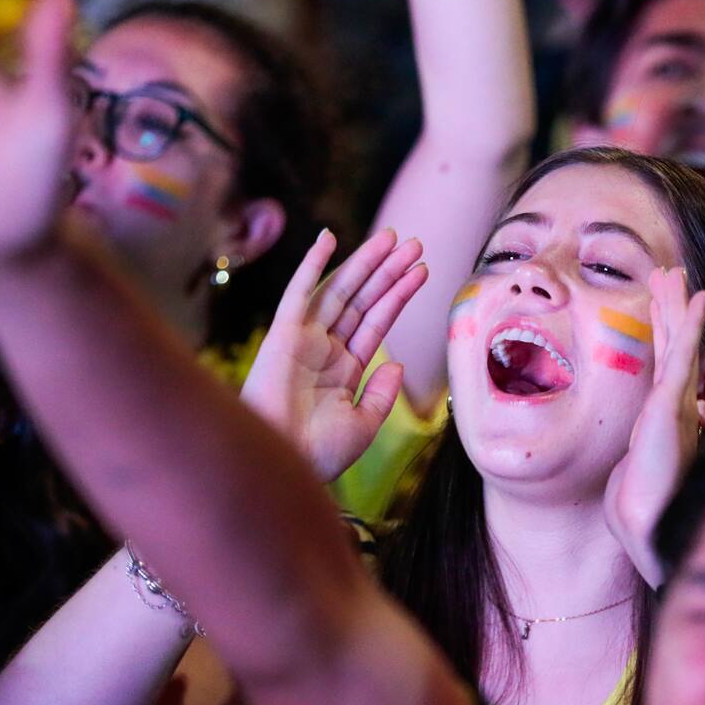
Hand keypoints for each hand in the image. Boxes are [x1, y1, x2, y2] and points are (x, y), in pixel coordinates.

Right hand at [240, 228, 428, 482]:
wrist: (284, 466)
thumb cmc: (319, 455)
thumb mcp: (363, 426)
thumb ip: (382, 395)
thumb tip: (397, 363)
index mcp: (344, 370)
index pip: (376, 322)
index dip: (398, 295)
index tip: (422, 270)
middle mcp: (324, 349)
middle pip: (362, 300)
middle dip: (388, 271)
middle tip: (414, 242)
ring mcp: (303, 340)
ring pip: (339, 291)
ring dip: (364, 263)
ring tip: (393, 238)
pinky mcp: (282, 335)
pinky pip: (298, 293)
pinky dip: (312, 265)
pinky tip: (328, 239)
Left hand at [604, 267, 704, 587]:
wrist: (646, 524)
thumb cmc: (636, 510)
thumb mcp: (626, 477)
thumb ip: (628, 465)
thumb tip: (622, 475)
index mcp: (665, 420)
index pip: (665, 367)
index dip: (664, 335)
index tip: (661, 307)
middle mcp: (677, 406)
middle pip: (674, 346)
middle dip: (670, 310)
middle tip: (668, 274)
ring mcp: (678, 403)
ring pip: (680, 342)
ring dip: (677, 305)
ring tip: (673, 272)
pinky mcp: (672, 403)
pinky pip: (684, 353)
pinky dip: (690, 323)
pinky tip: (698, 296)